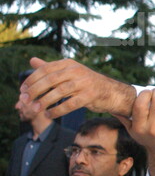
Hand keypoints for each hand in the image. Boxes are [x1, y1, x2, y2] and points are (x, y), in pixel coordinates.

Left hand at [21, 58, 135, 118]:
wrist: (111, 92)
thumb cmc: (86, 83)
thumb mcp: (69, 72)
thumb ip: (50, 68)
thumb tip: (32, 60)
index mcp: (69, 64)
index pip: (45, 69)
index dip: (31, 80)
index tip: (22, 90)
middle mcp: (77, 71)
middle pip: (51, 79)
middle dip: (35, 91)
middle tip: (25, 101)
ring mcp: (84, 83)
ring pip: (59, 92)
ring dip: (45, 102)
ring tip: (35, 109)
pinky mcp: (90, 96)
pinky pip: (70, 104)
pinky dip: (58, 110)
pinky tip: (49, 114)